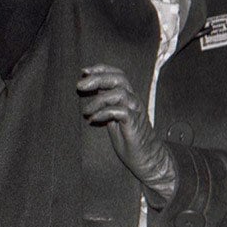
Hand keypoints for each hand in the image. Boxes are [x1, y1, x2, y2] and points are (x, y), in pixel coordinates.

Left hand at [77, 64, 175, 198]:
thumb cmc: (129, 137)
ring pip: (120, 93)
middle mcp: (133, 100)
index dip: (101, 69)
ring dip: (99, 99)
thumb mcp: (113, 116)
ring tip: (86, 111)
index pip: (118, 74)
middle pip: (119, 78)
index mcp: (128, 96)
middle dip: (98, 78)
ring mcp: (135, 111)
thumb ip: (106, 102)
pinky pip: (120, 111)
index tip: (84, 71)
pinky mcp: (134, 123)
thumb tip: (92, 90)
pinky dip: (104, 113)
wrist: (146, 157)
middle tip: (80, 86)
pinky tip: (94, 120)